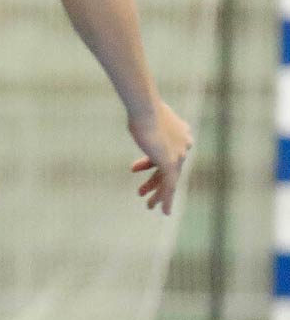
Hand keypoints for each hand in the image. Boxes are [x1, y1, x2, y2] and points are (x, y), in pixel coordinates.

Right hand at [127, 99, 192, 215]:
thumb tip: (138, 113)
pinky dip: (166, 199)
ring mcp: (180, 154)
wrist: (145, 108)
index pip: (165, 152)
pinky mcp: (171, 163)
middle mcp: (184, 144)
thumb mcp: (145, 116)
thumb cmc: (140, 107)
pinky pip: (169, 186)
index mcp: (182, 133)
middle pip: (169, 168)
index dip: (148, 163)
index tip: (134, 169)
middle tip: (141, 191)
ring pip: (170, 179)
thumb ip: (147, 121)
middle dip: (153, 181)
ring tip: (148, 205)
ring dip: (157, 193)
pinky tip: (163, 211)